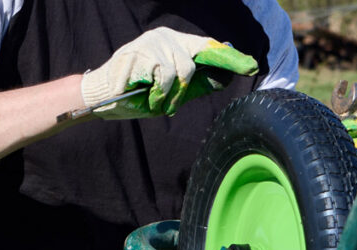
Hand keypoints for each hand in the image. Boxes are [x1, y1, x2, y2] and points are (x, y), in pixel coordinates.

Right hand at [81, 27, 257, 118]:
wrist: (104, 97)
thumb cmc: (142, 94)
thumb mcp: (174, 91)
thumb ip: (198, 83)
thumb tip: (226, 77)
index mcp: (176, 45)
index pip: (208, 48)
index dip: (230, 58)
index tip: (252, 67)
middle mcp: (165, 38)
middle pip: (191, 65)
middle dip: (180, 92)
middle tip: (166, 105)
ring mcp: (149, 43)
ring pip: (175, 72)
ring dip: (165, 95)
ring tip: (152, 101)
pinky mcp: (136, 53)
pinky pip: (159, 76)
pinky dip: (153, 93)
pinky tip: (141, 95)